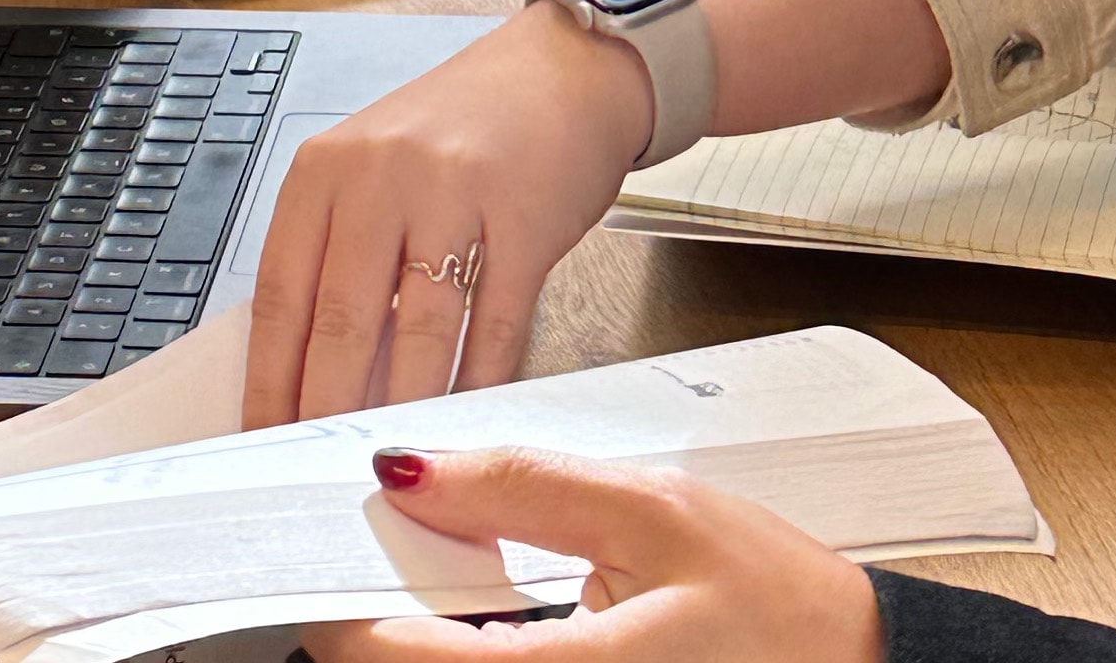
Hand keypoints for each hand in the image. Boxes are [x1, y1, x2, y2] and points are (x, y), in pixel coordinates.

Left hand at [247, 4, 651, 424]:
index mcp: (327, 168)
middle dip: (327, 410)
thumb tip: (307, 370)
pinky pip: (495, 321)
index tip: (262, 439)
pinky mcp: (525, 216)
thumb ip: (338, 249)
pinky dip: (479, 379)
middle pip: (341, 320)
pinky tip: (466, 414)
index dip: (270, 381)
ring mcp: (455, 192)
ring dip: (404, 406)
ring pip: (419, 330)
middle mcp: (382, 174)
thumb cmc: (463, 127)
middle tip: (322, 470)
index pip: (280, 295)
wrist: (565, 69)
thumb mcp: (374, 167)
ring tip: (393, 458)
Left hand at [300, 446, 883, 662]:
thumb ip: (525, 487)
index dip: (341, 601)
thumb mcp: (658, 511)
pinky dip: (466, 662)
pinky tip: (489, 626)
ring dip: (424, 645)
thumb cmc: (785, 608)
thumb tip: (410, 471)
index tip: (330, 546)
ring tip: (444, 581)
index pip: (393, 662)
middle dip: (378, 622)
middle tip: (390, 553)